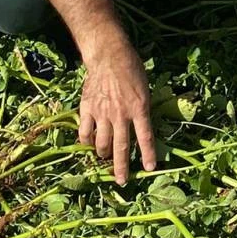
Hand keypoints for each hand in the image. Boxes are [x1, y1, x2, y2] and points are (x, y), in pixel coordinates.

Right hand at [78, 37, 156, 186]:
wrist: (109, 56)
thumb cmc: (131, 69)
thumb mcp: (145, 89)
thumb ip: (143, 109)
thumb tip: (142, 128)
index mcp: (139, 108)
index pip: (145, 137)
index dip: (148, 155)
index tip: (150, 169)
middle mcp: (121, 114)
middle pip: (121, 147)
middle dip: (122, 168)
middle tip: (122, 181)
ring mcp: (103, 113)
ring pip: (101, 144)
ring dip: (104, 154)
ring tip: (105, 158)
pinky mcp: (87, 110)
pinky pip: (85, 133)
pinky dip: (87, 142)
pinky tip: (89, 144)